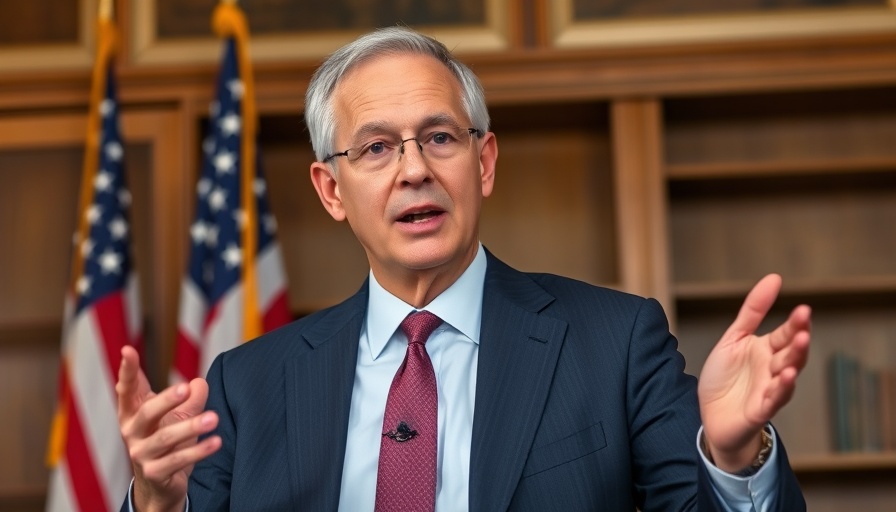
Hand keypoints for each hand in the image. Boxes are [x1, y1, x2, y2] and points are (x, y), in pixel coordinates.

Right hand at [116, 346, 221, 511]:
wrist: (159, 485)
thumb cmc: (167, 441)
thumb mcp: (179, 416)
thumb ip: (190, 398)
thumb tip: (200, 383)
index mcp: (132, 413)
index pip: (127, 389)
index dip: (127, 370)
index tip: (127, 350)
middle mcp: (131, 432)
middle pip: (147, 412)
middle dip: (166, 400)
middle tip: (184, 388)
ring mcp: (141, 454)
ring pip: (166, 438)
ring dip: (191, 427)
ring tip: (214, 418)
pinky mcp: (154, 473)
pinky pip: (178, 460)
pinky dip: (198, 451)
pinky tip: (216, 441)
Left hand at [697, 274, 810, 471]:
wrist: (711, 416)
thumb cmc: (724, 378)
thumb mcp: (734, 339)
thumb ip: (752, 311)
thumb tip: (774, 278)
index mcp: (766, 350)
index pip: (785, 334)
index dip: (795, 323)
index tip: (803, 309)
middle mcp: (772, 369)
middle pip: (790, 353)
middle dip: (798, 338)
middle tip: (804, 322)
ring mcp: (769, 389)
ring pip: (787, 375)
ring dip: (795, 361)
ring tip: (800, 344)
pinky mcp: (761, 410)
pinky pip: (774, 399)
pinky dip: (781, 389)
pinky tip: (786, 376)